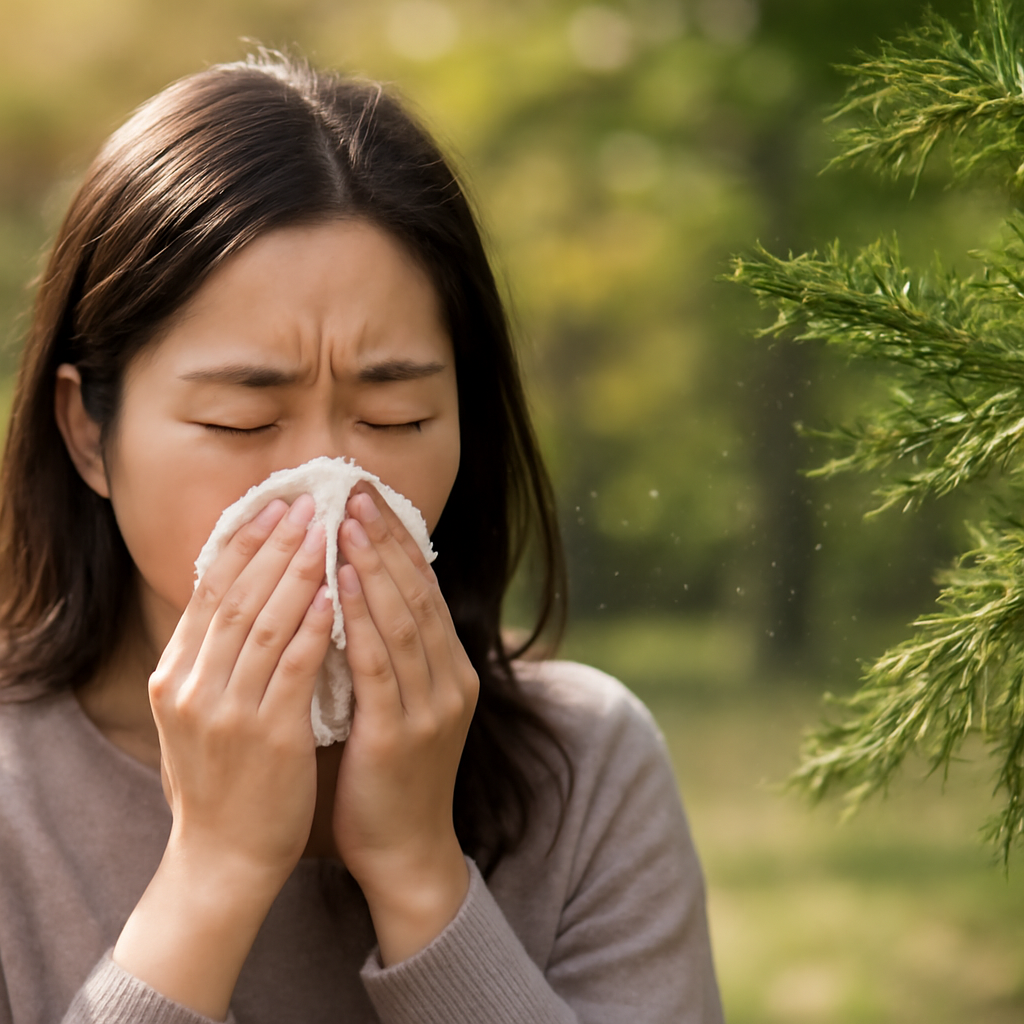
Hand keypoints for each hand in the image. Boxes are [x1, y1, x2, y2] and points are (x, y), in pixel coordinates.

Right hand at [114, 494, 335, 1018]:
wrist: (223, 859)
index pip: (209, 594)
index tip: (270, 507)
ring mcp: (226, 711)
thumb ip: (211, 660)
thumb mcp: (195, 715)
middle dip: (273, 545)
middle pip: (237, 597)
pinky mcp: (267, 736)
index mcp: (174, 677)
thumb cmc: (219, 784)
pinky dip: (314, 627)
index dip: (242, 546)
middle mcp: (192, 687)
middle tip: (304, 501)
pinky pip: (294, 668)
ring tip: (325, 531)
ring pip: (265, 623)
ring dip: (298, 572)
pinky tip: (334, 595)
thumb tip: (236, 599)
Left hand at [334, 486, 478, 964]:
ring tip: (345, 522)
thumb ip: (393, 655)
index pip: (426, 590)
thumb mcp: (405, 704)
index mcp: (453, 669)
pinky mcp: (400, 734)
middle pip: (417, 594)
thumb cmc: (392, 773)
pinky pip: (378, 665)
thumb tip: (361, 594)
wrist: (405, 849)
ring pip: (401, 621)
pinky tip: (338, 584)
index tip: (371, 497)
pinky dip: (359, 620)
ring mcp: (431, 707)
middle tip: (355, 491)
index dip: (399, 541)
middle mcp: (451, 680)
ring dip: (371, 567)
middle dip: (385, 539)